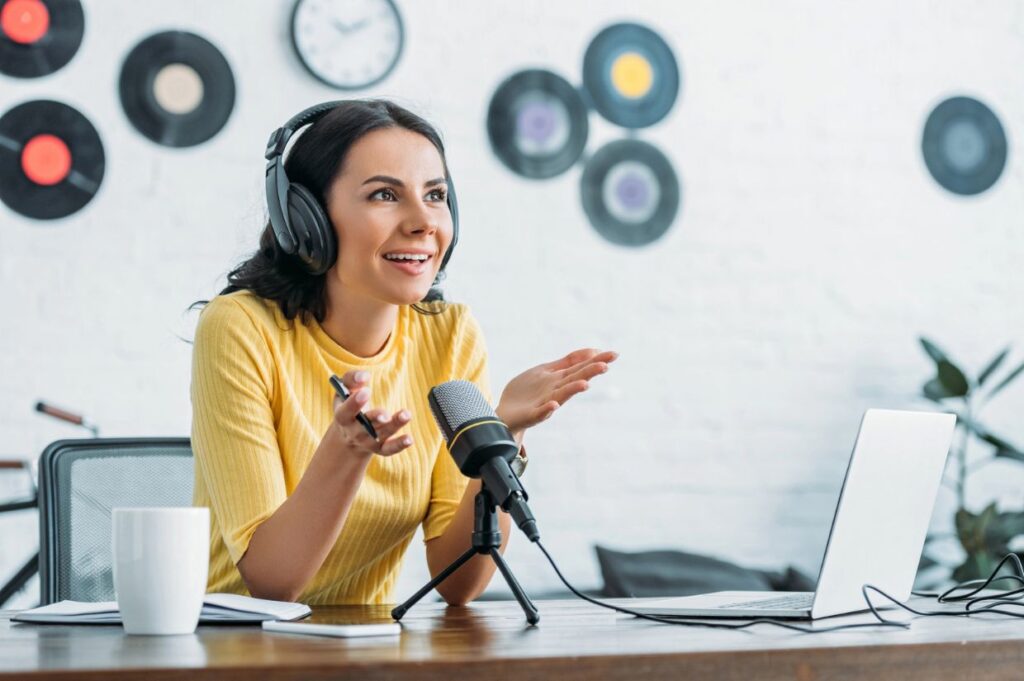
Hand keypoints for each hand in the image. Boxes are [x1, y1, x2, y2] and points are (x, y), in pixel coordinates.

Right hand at [331, 370, 412, 458]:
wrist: (347, 434)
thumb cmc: (347, 402)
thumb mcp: (344, 389)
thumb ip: (351, 378)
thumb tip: (364, 376)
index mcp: (342, 417)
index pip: (345, 412)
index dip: (354, 403)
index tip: (366, 391)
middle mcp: (354, 432)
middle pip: (364, 427)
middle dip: (375, 419)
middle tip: (384, 415)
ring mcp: (367, 441)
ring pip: (381, 434)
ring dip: (394, 425)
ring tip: (406, 414)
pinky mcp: (380, 448)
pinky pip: (389, 449)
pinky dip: (399, 445)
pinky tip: (409, 439)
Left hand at [496, 348, 617, 435]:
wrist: (506, 414)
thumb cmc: (528, 392)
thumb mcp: (548, 371)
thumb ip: (568, 362)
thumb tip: (592, 351)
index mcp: (559, 378)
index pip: (580, 366)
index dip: (595, 359)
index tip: (613, 354)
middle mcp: (556, 390)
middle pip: (575, 379)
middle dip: (589, 372)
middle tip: (606, 365)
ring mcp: (545, 403)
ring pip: (562, 395)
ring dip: (573, 390)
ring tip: (585, 384)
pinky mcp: (532, 415)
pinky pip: (540, 413)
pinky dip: (547, 409)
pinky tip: (554, 405)